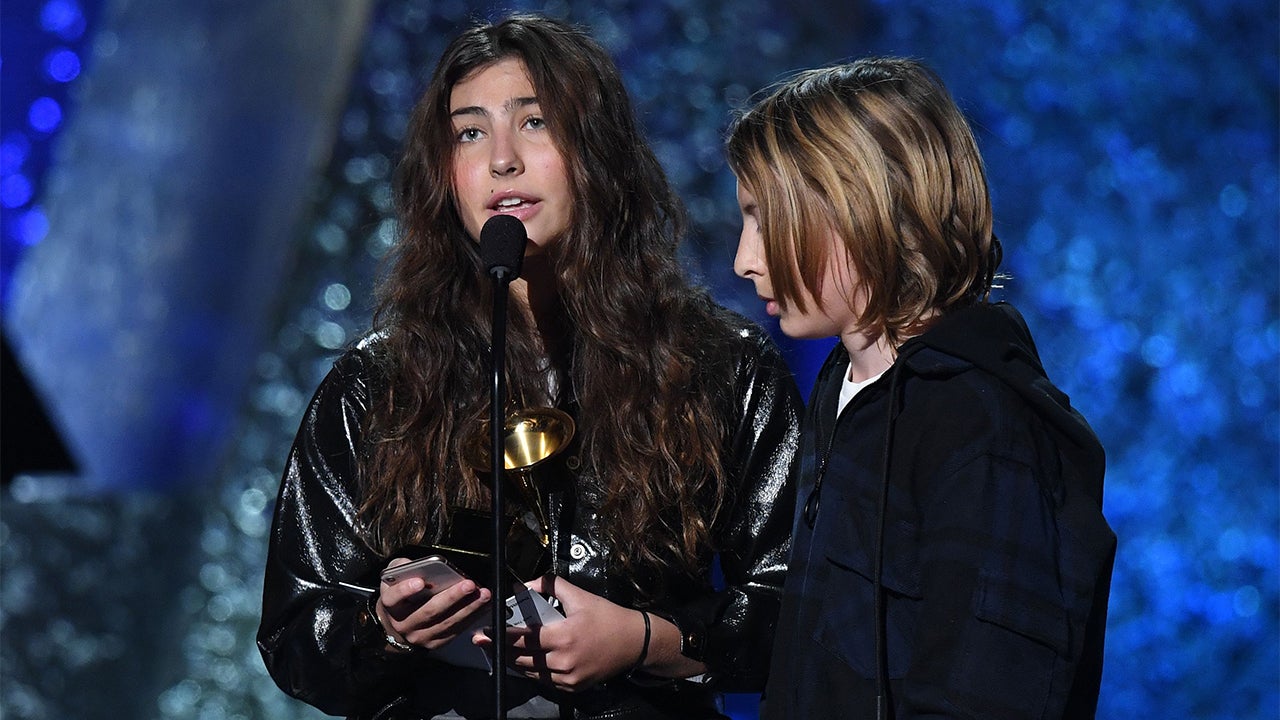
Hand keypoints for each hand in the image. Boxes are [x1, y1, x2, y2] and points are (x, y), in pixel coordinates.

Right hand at [377, 557, 491, 651]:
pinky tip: (483, 605)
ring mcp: (420, 636)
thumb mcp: (394, 579)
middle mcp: (404, 623)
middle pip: (428, 611)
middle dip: (452, 597)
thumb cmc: (401, 596)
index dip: (405, 590)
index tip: (420, 582)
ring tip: (483, 594)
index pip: (394, 598)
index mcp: (391, 605)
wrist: (396, 625)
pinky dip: (471, 617)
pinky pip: (455, 630)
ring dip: (468, 608)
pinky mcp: (435, 642)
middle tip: (469, 584)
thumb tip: (416, 564)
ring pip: (446, 622)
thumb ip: (401, 568)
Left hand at [474, 575, 646, 691]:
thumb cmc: (607, 617)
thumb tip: (526, 584)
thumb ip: (552, 585)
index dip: (501, 636)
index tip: (485, 632)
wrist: (634, 643)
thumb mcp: (580, 596)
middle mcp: (564, 661)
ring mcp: (568, 678)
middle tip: (483, 642)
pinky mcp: (573, 687)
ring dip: (513, 662)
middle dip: (499, 650)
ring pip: (531, 672)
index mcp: (564, 636)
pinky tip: (523, 661)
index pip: (523, 638)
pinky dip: (532, 671)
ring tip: (498, 651)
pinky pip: (544, 681)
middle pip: (521, 658)